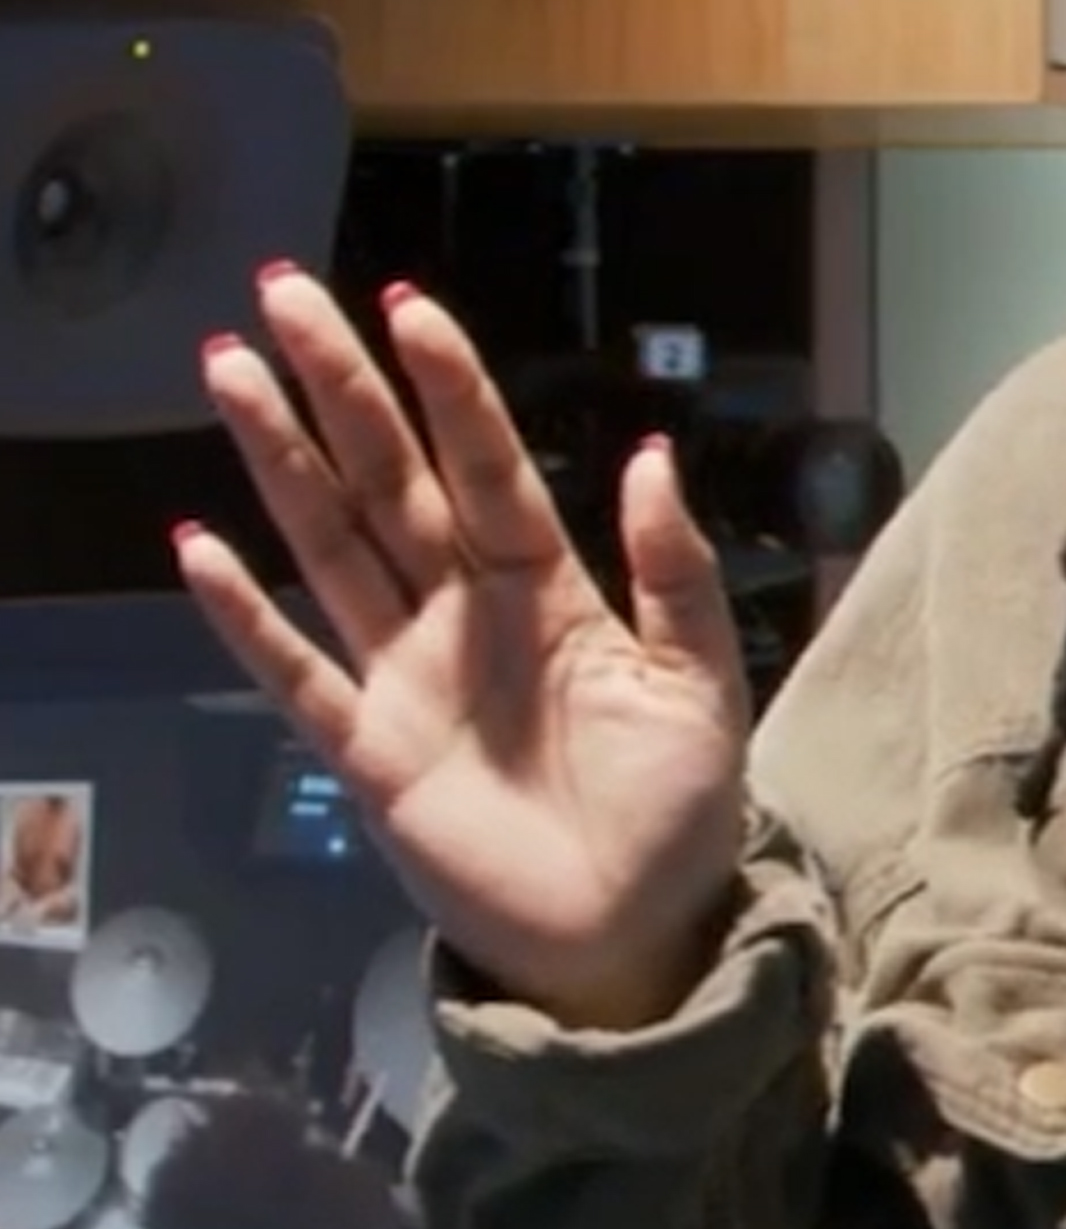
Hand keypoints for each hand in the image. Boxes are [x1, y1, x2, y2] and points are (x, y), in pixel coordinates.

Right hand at [178, 271, 752, 1033]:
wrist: (638, 934)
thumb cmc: (678, 811)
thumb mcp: (703, 685)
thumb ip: (674, 574)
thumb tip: (651, 454)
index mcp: (548, 592)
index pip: (485, 467)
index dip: (448, 391)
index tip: (407, 306)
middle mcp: (464, 616)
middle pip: (387, 480)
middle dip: (338, 389)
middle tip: (282, 294)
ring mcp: (406, 676)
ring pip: (329, 545)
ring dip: (278, 462)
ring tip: (230, 373)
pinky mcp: (367, 751)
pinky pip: (293, 671)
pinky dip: (244, 616)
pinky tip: (201, 548)